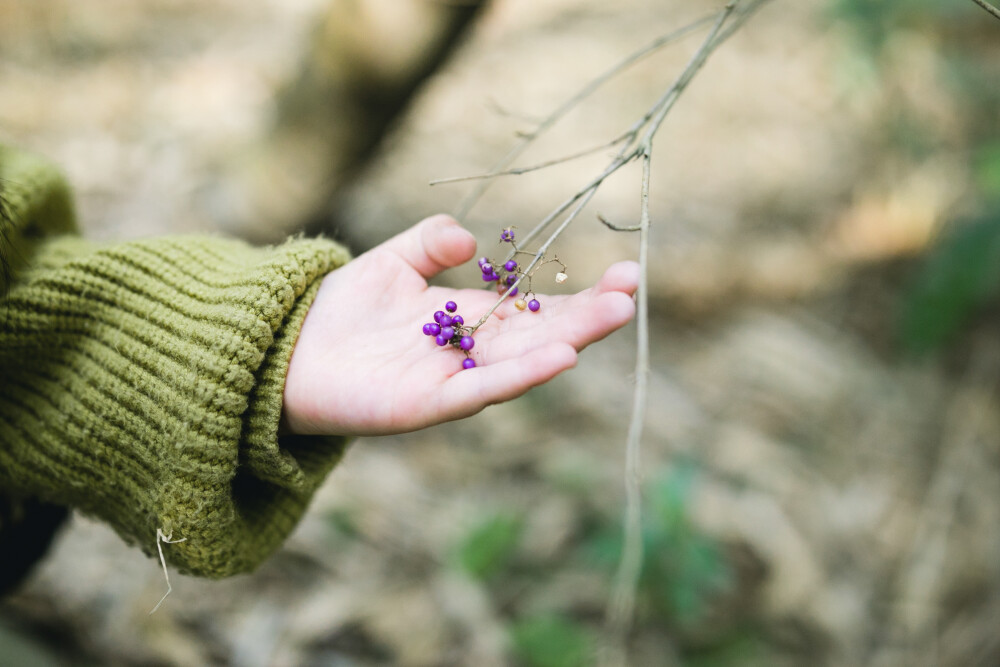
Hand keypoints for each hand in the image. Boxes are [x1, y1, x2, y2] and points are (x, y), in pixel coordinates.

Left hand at [283, 214, 637, 435]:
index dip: (582, 295)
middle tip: (634, 293)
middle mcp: (473, 354)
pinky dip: (522, 376)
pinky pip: (482, 391)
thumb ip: (429, 241)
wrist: (288, 350)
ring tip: (615, 317)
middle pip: (543, 336)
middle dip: (590, 317)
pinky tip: (560, 358)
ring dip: (570, 343)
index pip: (539, 309)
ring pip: (523, 363)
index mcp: (472, 320)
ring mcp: (454, 381)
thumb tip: (469, 238)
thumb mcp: (392, 260)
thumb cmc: (342, 309)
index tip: (627, 273)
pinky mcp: (427, 404)